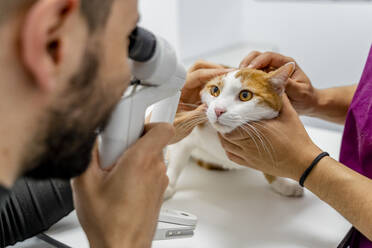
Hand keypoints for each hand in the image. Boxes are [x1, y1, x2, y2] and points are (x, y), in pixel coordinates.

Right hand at [72, 123, 173, 247]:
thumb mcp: (84, 184)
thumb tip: (90, 136)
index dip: (148, 121)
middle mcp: (155, 169)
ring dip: (134, 158)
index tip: (131, 123)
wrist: (122, 247)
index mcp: (141, 161)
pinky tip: (120, 186)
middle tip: (112, 155)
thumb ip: (87, 153)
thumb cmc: (109, 223)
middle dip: (131, 142)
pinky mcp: (159, 190)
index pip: (162, 127)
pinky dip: (138, 172)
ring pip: (150, 156)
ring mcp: (160, 180)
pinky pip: (150, 171)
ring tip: (114, 175)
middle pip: (151, 140)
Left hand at [172, 61, 232, 142]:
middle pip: (200, 68)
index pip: (197, 75)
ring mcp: (188, 90)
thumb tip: (211, 107)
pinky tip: (224, 92)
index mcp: (177, 88)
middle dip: (215, 69)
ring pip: (204, 77)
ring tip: (230, 82)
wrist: (157, 132)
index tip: (227, 74)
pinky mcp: (193, 96)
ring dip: (216, 77)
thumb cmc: (166, 126)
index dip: (213, 73)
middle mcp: (183, 86)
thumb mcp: (182, 124)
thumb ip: (197, 115)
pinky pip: (205, 87)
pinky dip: (215, 87)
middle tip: (230, 75)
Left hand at [219, 95, 321, 180]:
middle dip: (223, 124)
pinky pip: (232, 156)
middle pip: (225, 134)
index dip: (225, 116)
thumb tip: (274, 84)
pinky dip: (228, 148)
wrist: (302, 162)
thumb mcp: (289, 114)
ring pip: (226, 145)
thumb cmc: (297, 138)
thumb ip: (280, 98)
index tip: (224, 109)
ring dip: (224, 136)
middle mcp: (248, 144)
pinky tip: (231, 141)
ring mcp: (248, 155)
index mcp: (256, 130)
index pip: (231, 122)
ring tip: (226, 127)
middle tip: (223, 116)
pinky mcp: (250, 164)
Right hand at [240, 51, 318, 115]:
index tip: (249, 70)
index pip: (269, 56)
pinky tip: (239, 85)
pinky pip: (251, 76)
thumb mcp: (300, 92)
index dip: (257, 61)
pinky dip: (244, 79)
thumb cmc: (306, 97)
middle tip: (239, 74)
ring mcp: (269, 72)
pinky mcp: (263, 80)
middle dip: (247, 63)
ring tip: (237, 80)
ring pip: (252, 65)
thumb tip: (275, 79)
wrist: (307, 104)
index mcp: (286, 64)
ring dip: (243, 71)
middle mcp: (276, 65)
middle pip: (257, 56)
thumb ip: (289, 84)